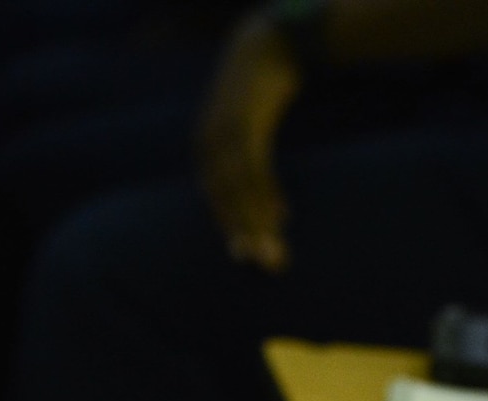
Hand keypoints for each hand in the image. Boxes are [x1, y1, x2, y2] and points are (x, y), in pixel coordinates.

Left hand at [197, 15, 302, 270]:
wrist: (263, 49)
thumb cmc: (259, 96)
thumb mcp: (248, 130)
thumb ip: (250, 162)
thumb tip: (268, 203)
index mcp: (206, 148)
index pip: (216, 197)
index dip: (232, 226)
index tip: (249, 256)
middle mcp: (208, 142)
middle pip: (224, 198)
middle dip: (245, 232)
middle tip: (264, 263)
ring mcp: (223, 133)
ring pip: (238, 188)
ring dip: (257, 221)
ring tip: (275, 247)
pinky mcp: (244, 123)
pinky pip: (253, 167)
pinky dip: (265, 192)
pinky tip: (281, 212)